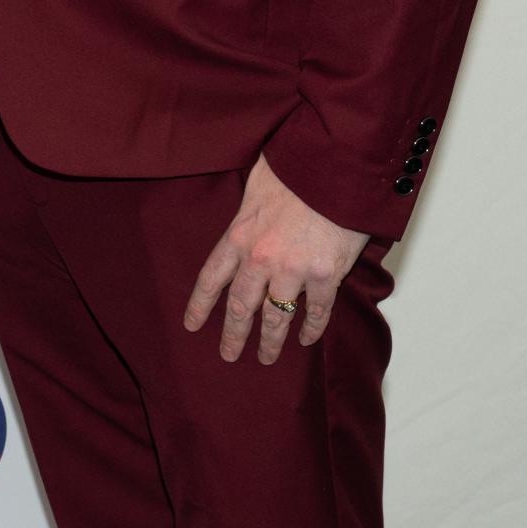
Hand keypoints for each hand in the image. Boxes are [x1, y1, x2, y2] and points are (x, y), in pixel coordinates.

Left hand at [183, 155, 371, 364]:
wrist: (335, 168)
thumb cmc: (295, 168)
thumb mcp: (255, 184)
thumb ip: (247, 208)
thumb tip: (246, 211)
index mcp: (238, 235)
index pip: (211, 278)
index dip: (200, 305)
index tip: (191, 325)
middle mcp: (260, 259)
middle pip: (240, 306)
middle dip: (232, 334)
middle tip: (227, 355)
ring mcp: (293, 270)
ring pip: (276, 317)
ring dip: (270, 341)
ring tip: (266, 359)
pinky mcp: (325, 275)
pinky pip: (316, 311)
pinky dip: (312, 328)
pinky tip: (307, 339)